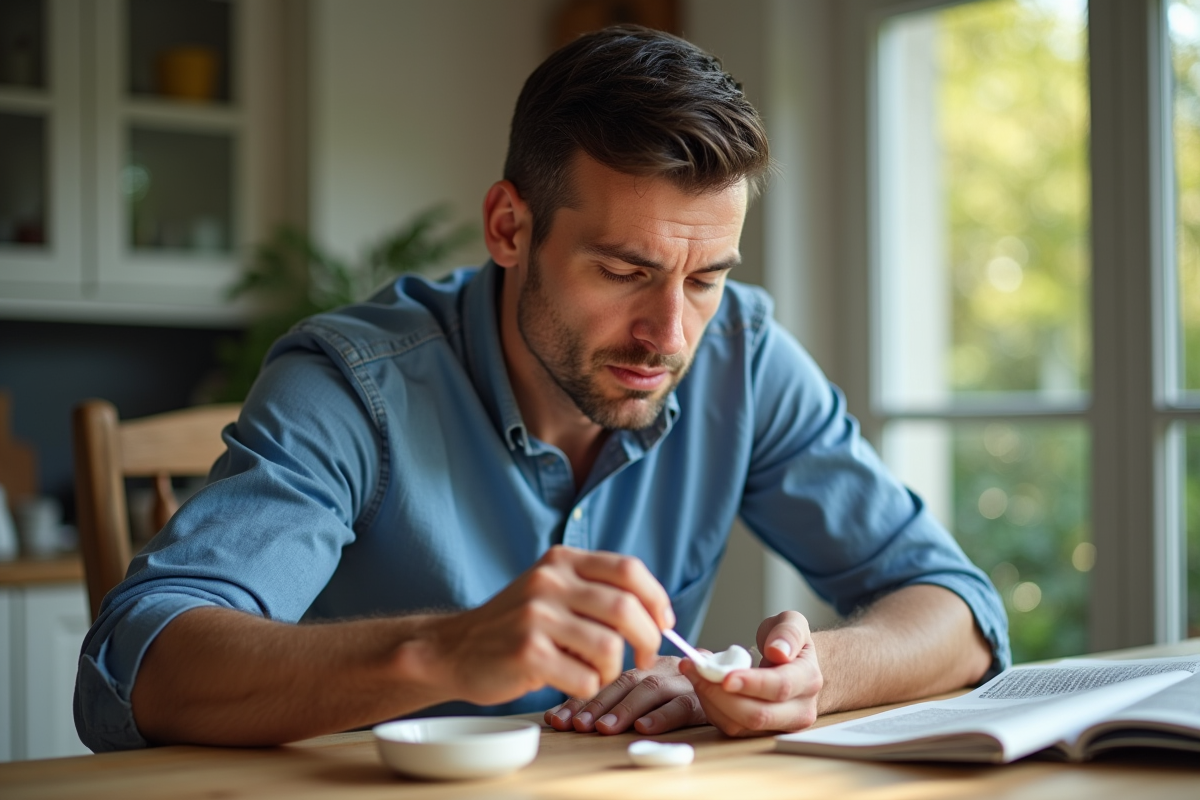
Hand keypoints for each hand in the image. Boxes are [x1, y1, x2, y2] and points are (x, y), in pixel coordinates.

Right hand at [414, 545, 674, 706]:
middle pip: (626, 609)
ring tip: (593, 673)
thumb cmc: (514, 626)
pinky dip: (588, 688)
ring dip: (612, 670)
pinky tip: (570, 684)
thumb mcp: (551, 590)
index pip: (629, 570)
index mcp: (562, 561)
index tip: (664, 624)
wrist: (453, 649)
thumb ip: (595, 591)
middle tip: (644, 658)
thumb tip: (658, 616)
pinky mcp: (527, 652)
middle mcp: (549, 581)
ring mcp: (536, 616)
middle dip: (648, 640)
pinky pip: (585, 678)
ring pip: (610, 648)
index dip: (657, 599)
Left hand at [544, 655, 706, 734]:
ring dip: (624, 710)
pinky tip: (645, 728)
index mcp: (641, 665)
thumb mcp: (643, 692)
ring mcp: (681, 682)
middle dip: (596, 704)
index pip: (605, 679)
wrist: (731, 684)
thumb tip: (558, 716)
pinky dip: (663, 717)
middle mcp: (658, 669)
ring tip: (603, 728)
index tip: (556, 719)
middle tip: (575, 725)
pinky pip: (683, 705)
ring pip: (650, 691)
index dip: (579, 698)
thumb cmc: (678, 692)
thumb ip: (610, 699)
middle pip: (623, 682)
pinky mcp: (702, 699)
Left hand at [680, 610, 822, 736]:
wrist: (793, 666)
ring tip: (693, 672)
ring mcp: (779, 726)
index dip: (751, 683)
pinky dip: (710, 706)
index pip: (781, 687)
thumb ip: (789, 632)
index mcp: (808, 680)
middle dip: (720, 694)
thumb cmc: (789, 643)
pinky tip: (701, 684)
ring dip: (709, 700)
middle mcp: (799, 710)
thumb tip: (779, 651)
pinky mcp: (758, 734)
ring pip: (739, 725)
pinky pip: (730, 726)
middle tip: (694, 668)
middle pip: (757, 715)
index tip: (724, 676)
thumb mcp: (792, 623)